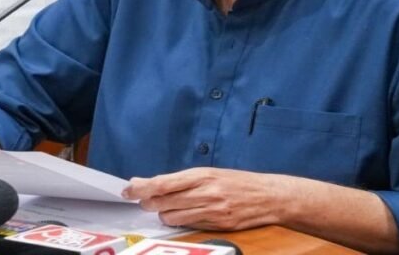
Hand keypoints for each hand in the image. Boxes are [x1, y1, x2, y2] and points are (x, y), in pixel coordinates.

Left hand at [121, 167, 292, 230]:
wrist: (269, 196)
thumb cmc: (238, 182)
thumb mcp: (210, 173)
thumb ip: (182, 179)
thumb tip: (152, 183)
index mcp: (202, 174)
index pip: (163, 183)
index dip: (142, 187)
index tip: (129, 189)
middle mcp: (206, 192)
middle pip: (163, 202)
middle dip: (149, 203)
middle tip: (145, 200)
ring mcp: (212, 211)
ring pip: (172, 217)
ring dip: (164, 214)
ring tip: (166, 209)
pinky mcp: (218, 225)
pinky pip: (189, 226)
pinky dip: (181, 222)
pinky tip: (183, 215)